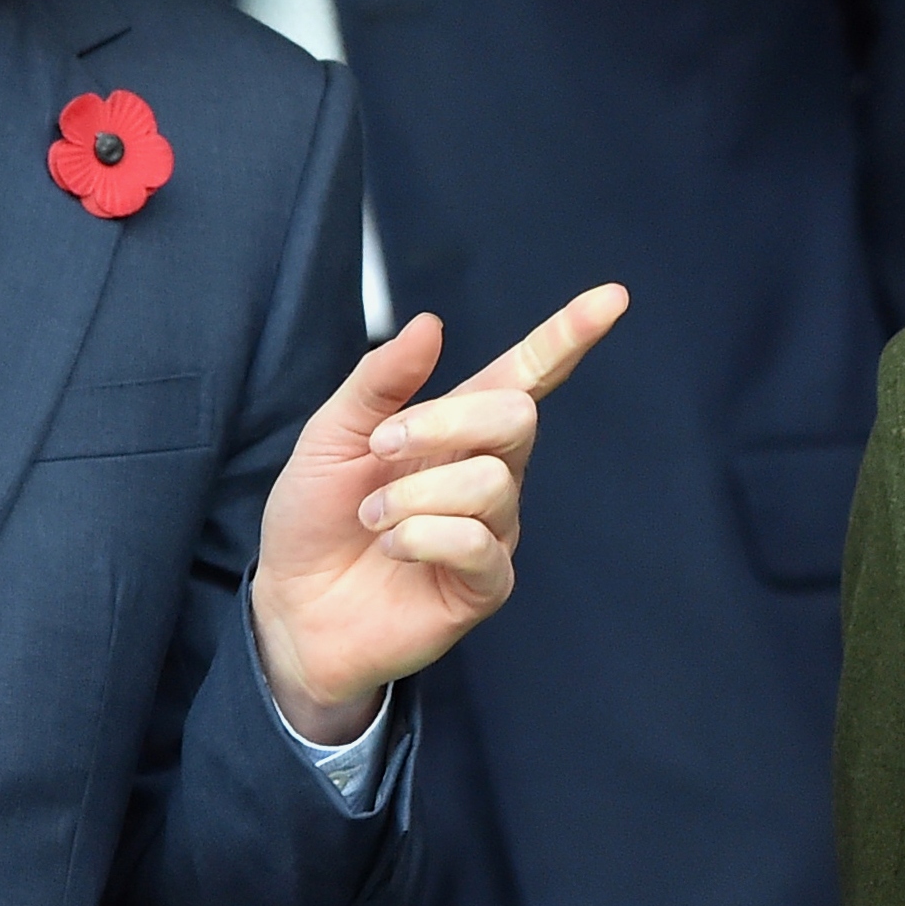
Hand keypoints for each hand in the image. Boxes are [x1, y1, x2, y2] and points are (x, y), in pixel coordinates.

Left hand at [250, 286, 630, 741]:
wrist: (292, 607)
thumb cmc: (316, 518)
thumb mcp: (331, 435)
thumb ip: (380, 381)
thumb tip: (432, 323)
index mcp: (457, 429)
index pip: (526, 375)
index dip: (568, 336)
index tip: (612, 298)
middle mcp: (488, 473)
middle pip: (516, 417)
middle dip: (444, 423)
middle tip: (380, 449)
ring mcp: (493, 530)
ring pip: (492, 482)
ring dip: (415, 495)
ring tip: (373, 518)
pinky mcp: (486, 584)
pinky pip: (480, 544)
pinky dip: (423, 537)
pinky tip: (394, 549)